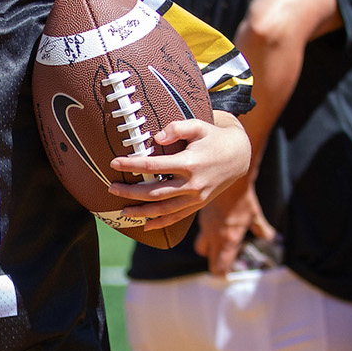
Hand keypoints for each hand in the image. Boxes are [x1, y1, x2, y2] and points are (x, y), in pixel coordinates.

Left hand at [107, 111, 252, 232]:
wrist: (240, 155)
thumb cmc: (214, 137)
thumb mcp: (198, 125)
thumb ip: (177, 128)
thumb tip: (156, 138)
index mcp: (189, 163)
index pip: (153, 165)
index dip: (131, 164)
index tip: (114, 163)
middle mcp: (192, 184)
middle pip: (155, 191)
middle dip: (130, 192)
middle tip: (111, 189)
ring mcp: (196, 197)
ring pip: (164, 209)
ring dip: (141, 211)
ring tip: (123, 211)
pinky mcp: (199, 205)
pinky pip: (177, 217)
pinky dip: (161, 223)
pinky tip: (145, 225)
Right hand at [194, 176, 275, 275]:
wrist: (228, 178)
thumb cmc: (243, 199)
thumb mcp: (255, 216)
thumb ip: (263, 230)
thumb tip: (272, 238)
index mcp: (228, 240)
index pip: (218, 267)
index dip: (222, 272)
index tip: (229, 270)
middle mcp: (213, 236)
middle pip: (207, 257)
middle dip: (215, 259)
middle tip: (226, 255)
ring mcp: (205, 226)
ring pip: (201, 244)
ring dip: (210, 246)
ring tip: (222, 239)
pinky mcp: (201, 216)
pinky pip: (202, 230)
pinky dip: (208, 232)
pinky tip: (218, 224)